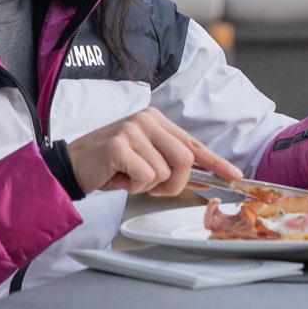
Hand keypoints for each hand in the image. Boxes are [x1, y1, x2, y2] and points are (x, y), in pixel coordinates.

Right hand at [66, 108, 241, 196]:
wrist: (72, 166)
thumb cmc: (110, 165)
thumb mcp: (146, 160)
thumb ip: (172, 165)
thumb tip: (205, 177)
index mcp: (157, 121)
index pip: (193, 144)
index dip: (216, 162)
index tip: (235, 176)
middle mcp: (147, 120)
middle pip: (185, 160)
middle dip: (175, 184)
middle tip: (153, 188)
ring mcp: (133, 130)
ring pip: (165, 173)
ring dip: (148, 187)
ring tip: (127, 177)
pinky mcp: (119, 145)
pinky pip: (146, 178)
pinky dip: (133, 187)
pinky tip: (117, 178)